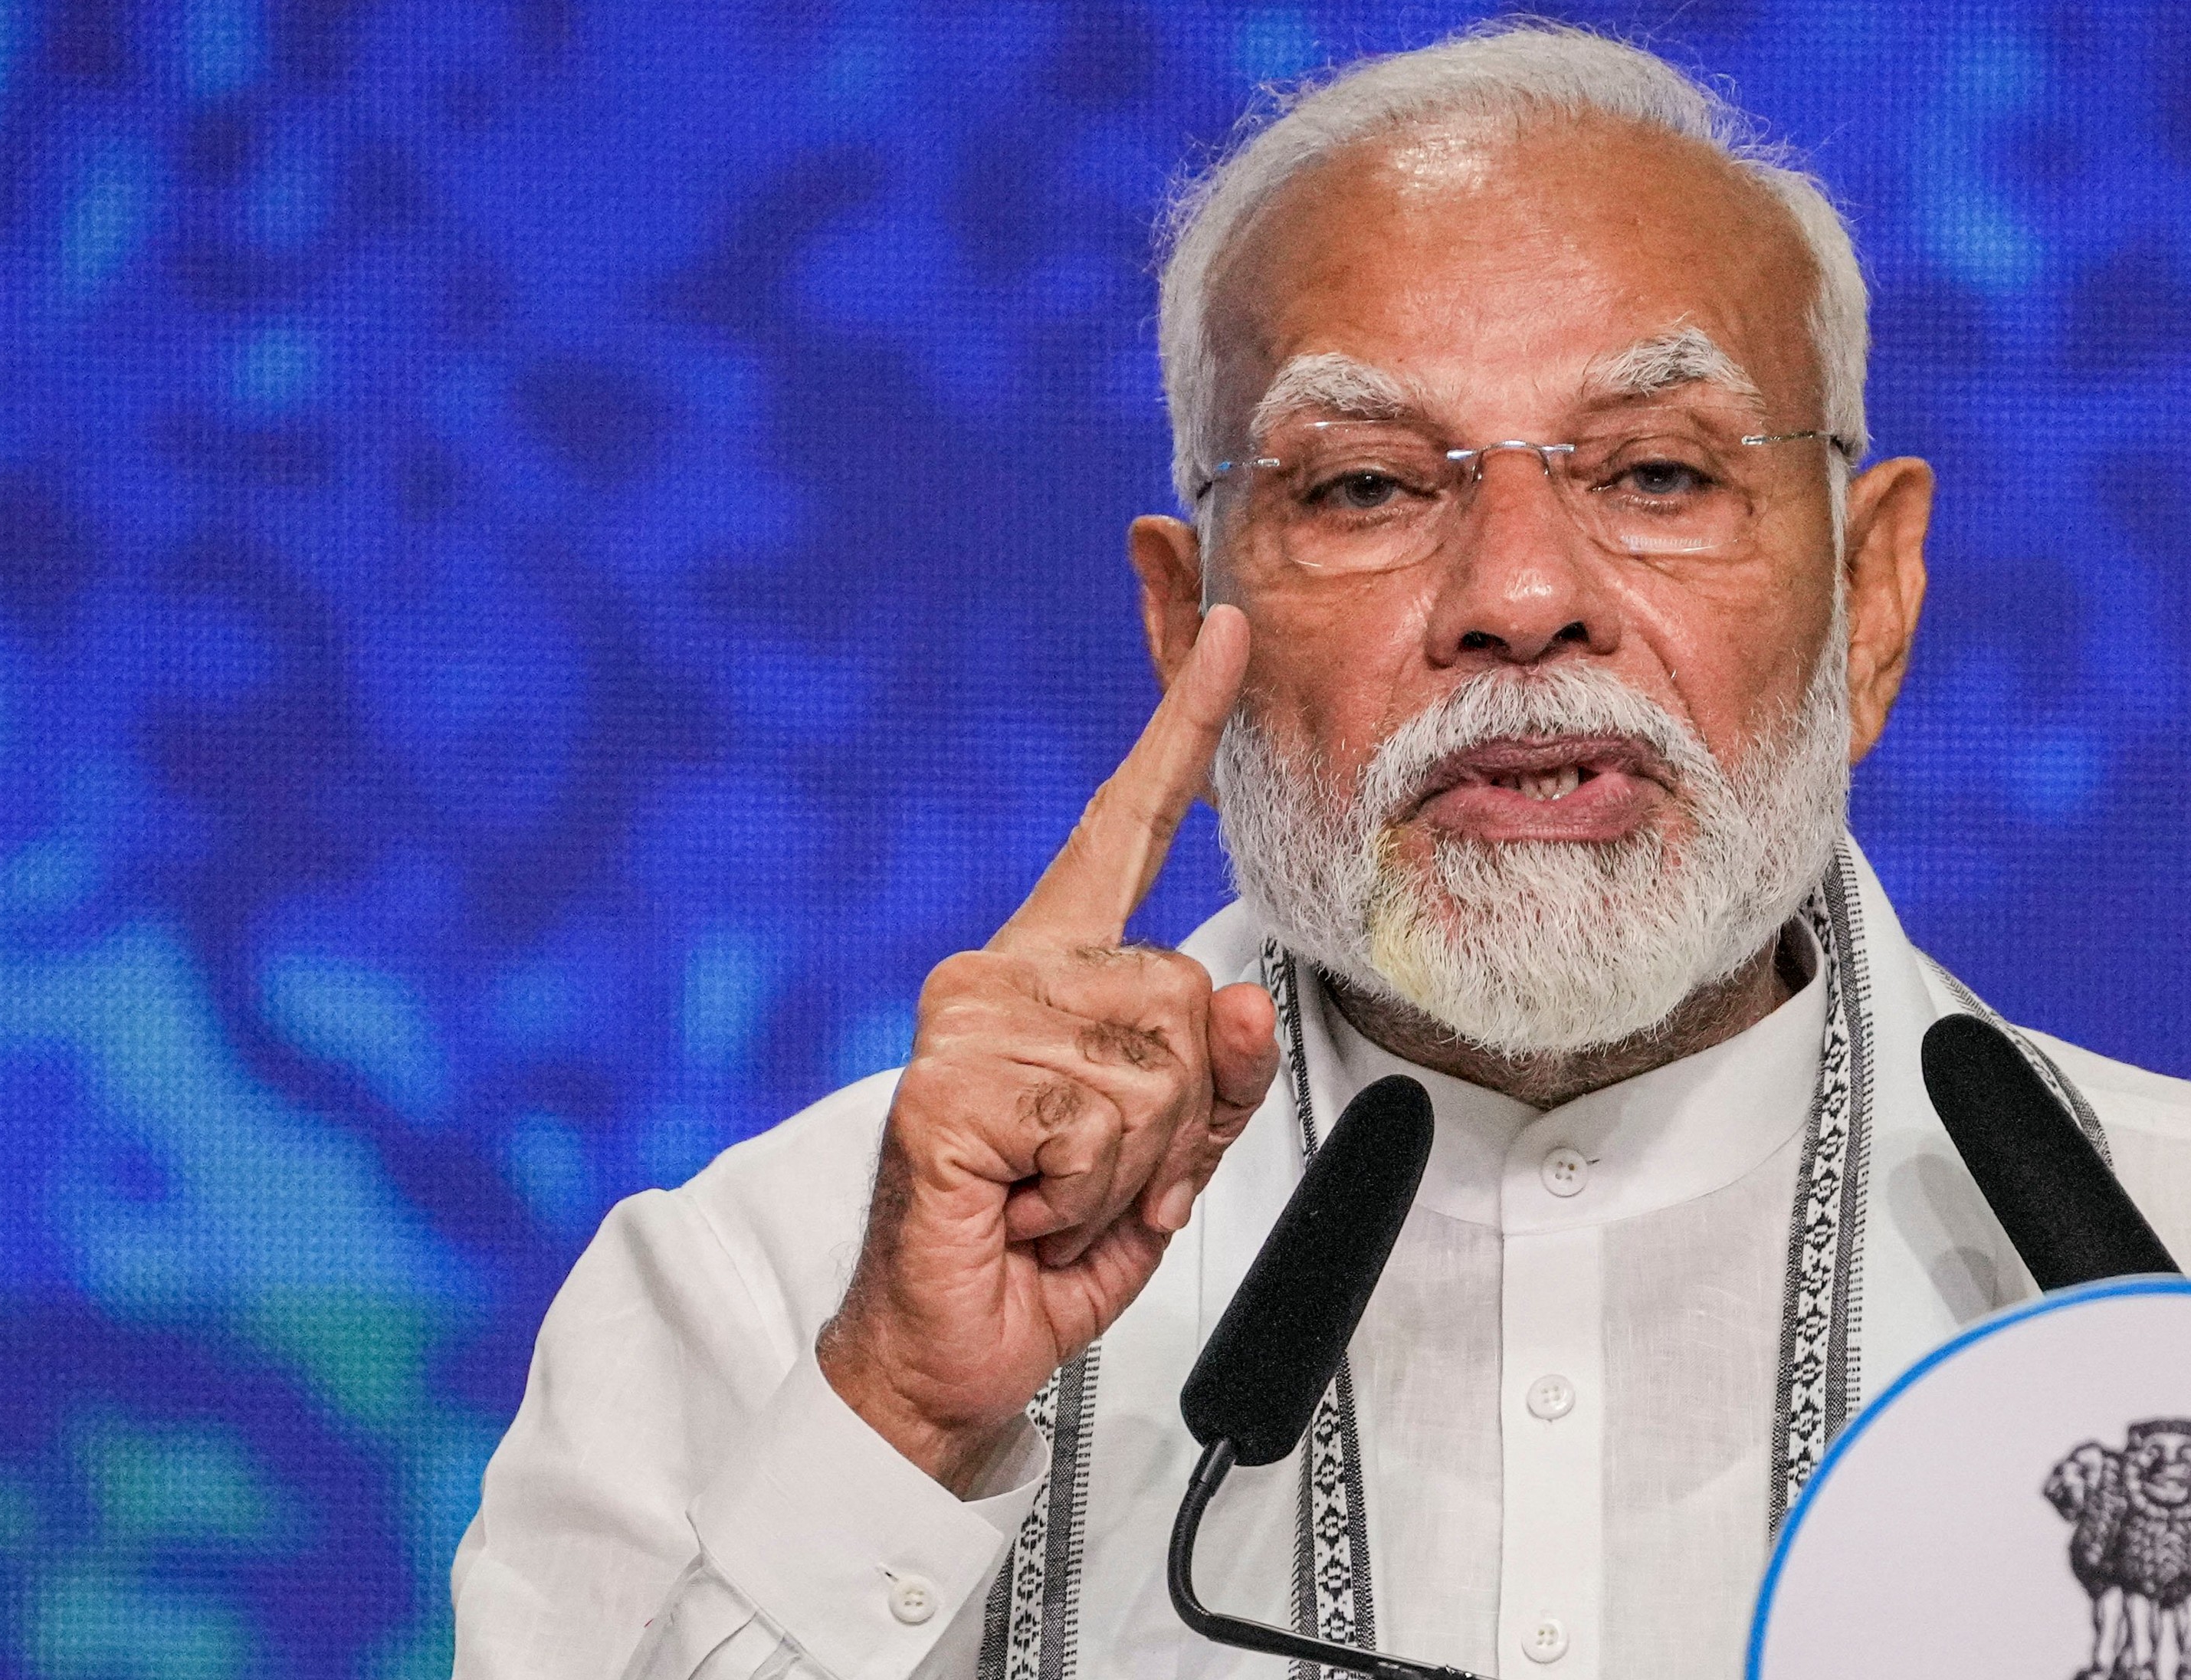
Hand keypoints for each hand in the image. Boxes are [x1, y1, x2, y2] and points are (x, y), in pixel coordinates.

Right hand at [817, 606, 1280, 1487]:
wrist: (951, 1348)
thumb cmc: (1041, 1245)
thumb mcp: (1170, 1156)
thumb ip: (1220, 1071)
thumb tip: (1242, 994)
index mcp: (1054, 968)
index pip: (1126, 825)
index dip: (1184, 726)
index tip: (1232, 633)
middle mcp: (1002, 973)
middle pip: (1188, 993)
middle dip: (1177, 1119)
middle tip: (1091, 1175)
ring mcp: (968, 1019)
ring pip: (1157, 1066)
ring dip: (1132, 1167)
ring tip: (1052, 1193)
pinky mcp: (949, 1084)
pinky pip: (1100, 1122)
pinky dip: (1087, 1193)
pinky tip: (1022, 1206)